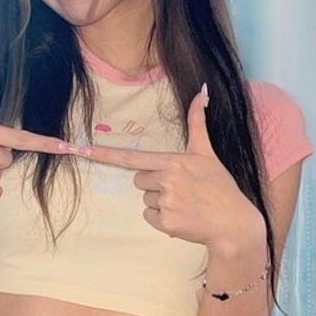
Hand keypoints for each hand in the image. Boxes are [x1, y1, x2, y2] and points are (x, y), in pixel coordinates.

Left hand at [68, 85, 263, 248]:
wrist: (233, 223)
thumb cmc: (220, 186)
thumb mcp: (207, 153)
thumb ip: (197, 123)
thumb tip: (202, 91)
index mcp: (173, 161)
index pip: (131, 157)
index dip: (104, 154)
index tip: (82, 150)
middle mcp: (166, 180)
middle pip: (139, 180)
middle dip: (155, 184)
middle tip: (180, 188)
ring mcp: (166, 203)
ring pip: (145, 200)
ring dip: (160, 203)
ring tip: (185, 203)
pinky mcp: (166, 223)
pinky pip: (149, 217)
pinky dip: (162, 220)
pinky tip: (182, 217)